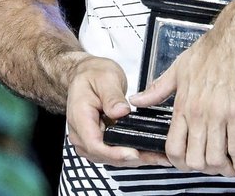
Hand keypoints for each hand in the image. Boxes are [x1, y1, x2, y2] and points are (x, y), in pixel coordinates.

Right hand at [65, 53, 171, 167]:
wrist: (85, 74)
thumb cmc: (93, 74)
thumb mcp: (105, 78)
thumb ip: (112, 96)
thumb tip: (121, 111)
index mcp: (79, 115)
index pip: (94, 143)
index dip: (115, 153)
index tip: (134, 153)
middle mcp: (80, 132)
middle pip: (103, 155)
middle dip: (130, 158)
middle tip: (155, 156)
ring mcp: (87, 139)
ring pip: (109, 159)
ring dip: (132, 160)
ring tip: (155, 156)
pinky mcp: (97, 141)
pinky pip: (112, 154)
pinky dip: (129, 155)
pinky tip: (146, 152)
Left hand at [128, 6, 234, 176]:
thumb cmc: (211, 50)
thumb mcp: (178, 68)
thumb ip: (158, 89)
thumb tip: (137, 101)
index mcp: (182, 104)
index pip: (172, 146)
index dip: (179, 163)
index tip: (189, 164)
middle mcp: (197, 113)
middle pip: (194, 160)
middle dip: (204, 170)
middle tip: (212, 167)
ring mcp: (218, 115)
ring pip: (215, 159)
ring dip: (223, 169)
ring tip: (229, 166)